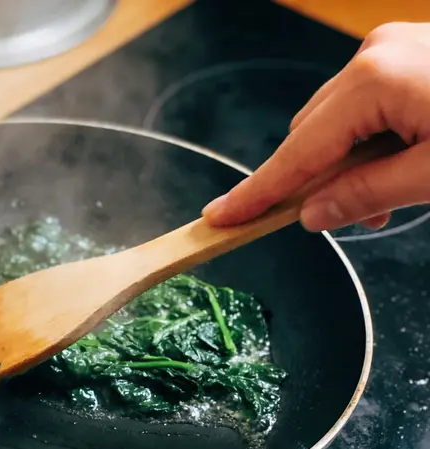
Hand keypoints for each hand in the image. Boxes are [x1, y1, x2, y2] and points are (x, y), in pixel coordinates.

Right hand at [203, 22, 429, 231]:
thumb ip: (369, 193)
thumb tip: (313, 215)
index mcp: (373, 80)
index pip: (297, 152)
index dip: (257, 192)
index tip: (220, 218)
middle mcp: (374, 54)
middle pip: (312, 134)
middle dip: (320, 180)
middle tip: (364, 219)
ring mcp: (392, 46)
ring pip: (339, 120)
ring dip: (350, 161)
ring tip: (397, 191)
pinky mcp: (410, 50)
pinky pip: (369, 102)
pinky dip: (374, 137)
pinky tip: (408, 157)